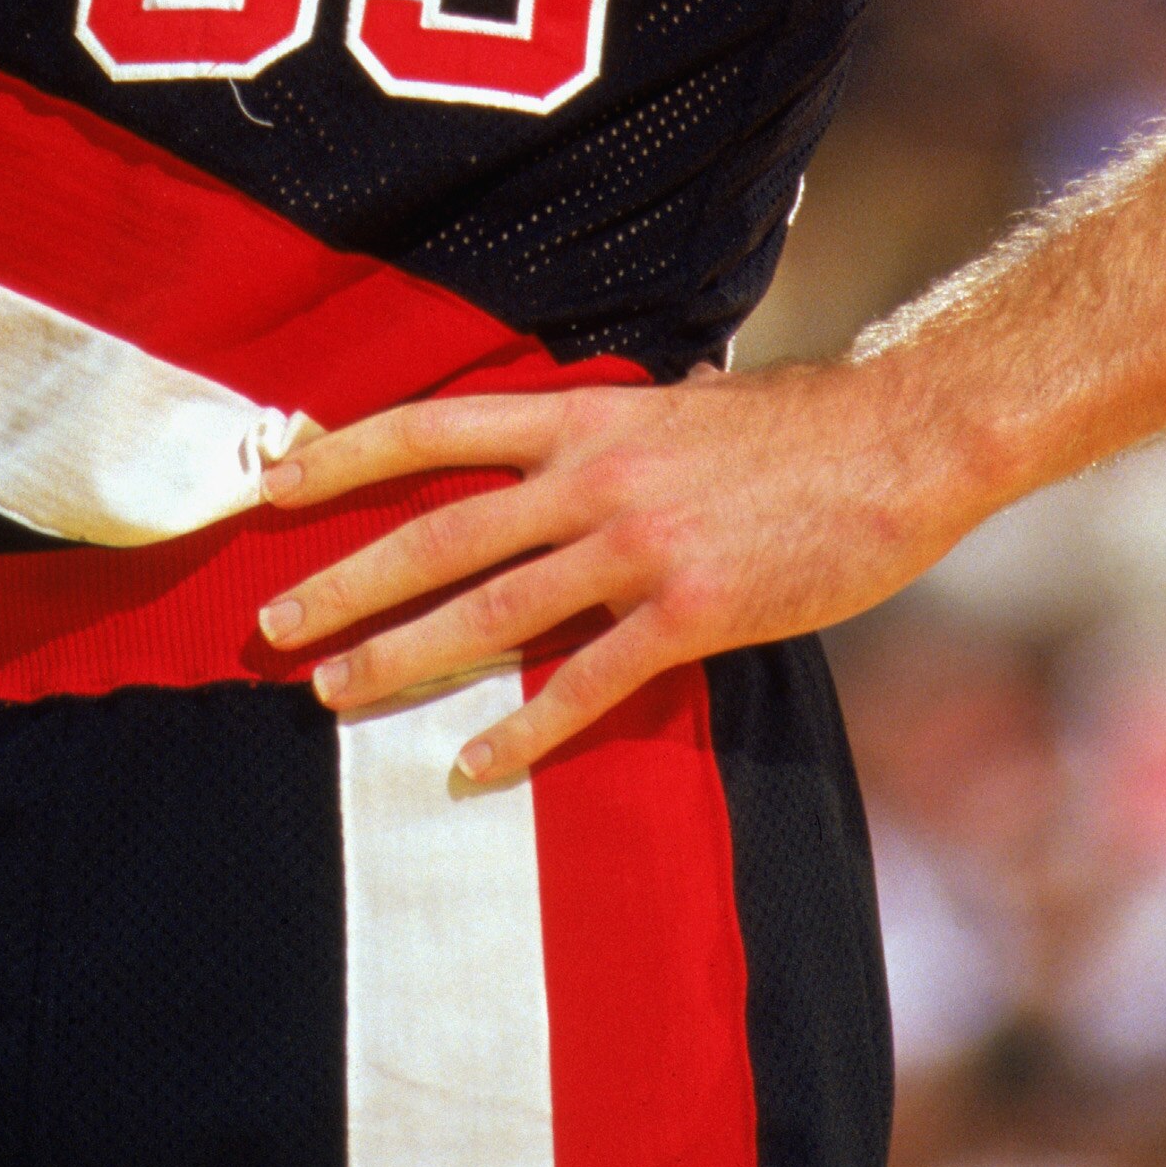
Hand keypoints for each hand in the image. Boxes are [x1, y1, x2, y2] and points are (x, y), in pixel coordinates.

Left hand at [256, 359, 970, 784]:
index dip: (346, 454)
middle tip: (269, 623)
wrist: (895, 442)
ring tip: (335, 695)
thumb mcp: (680, 399)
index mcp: (582, 416)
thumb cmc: (791, 423)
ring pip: (491, 611)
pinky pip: (586, 682)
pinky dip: (524, 728)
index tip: (273, 482)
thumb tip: (590, 414)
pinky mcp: (690, 611)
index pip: (433, 427)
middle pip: (437, 532)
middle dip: (344, 579)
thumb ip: (618, 420)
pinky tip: (472, 767)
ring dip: (403, 657)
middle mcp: (591, 476)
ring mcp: (637, 546)